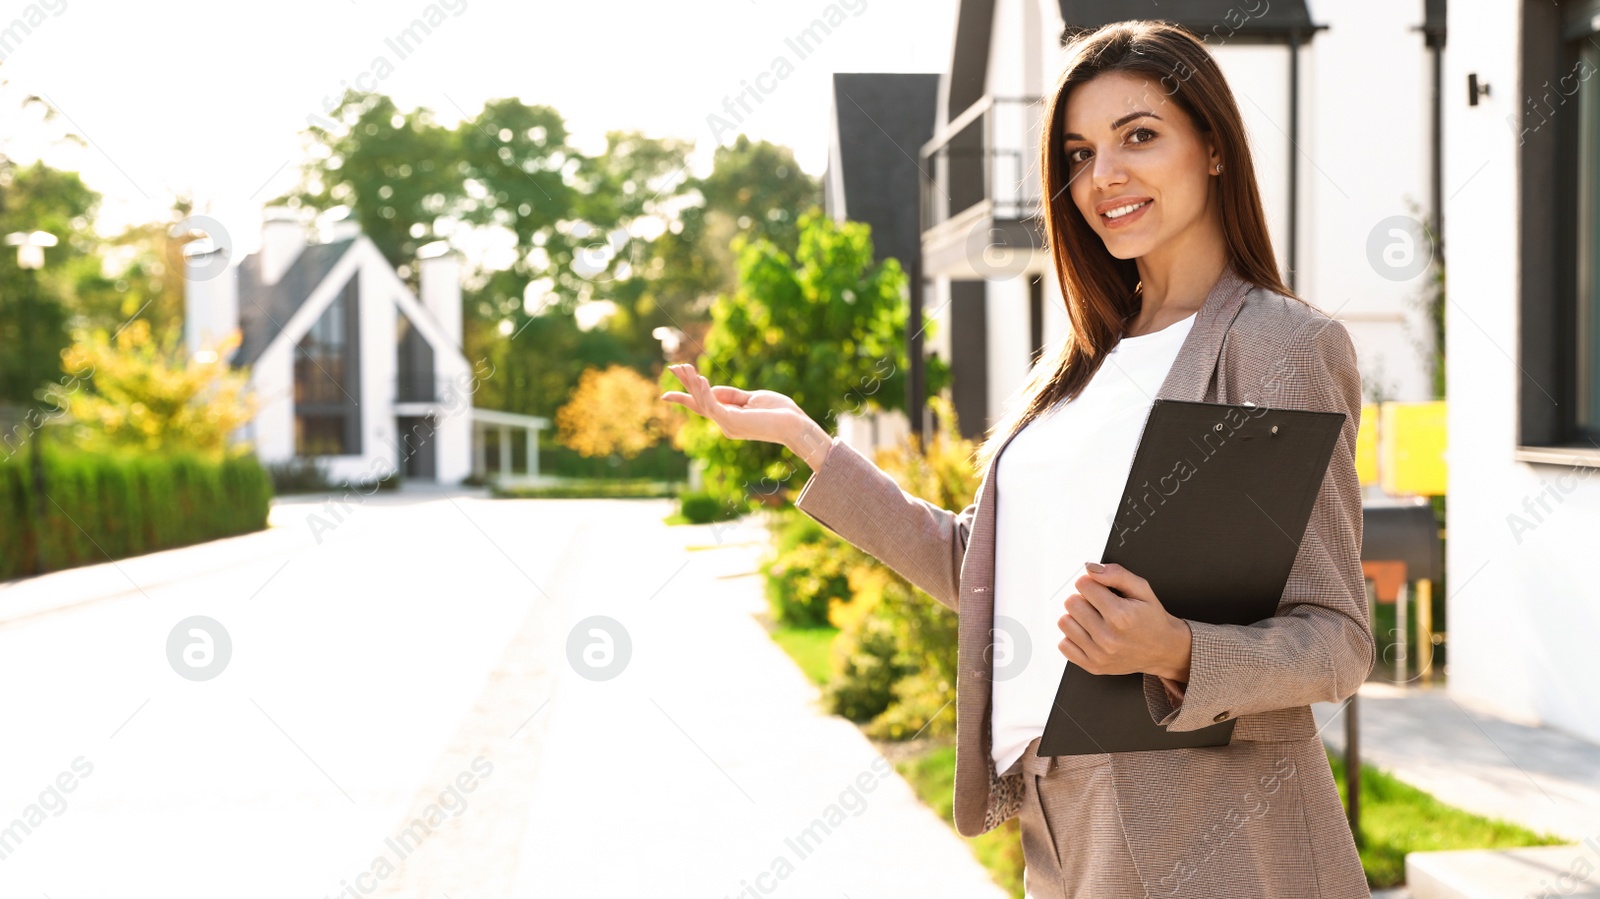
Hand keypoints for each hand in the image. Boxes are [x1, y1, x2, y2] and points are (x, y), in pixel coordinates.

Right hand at [661, 363, 829, 465]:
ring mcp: (727, 425)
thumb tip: (712, 387)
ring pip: (703, 402)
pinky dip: (705, 392)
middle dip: (685, 384)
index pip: (702, 407)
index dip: (686, 397)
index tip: (666, 393)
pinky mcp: (733, 421)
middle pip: (698, 402)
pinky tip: (701, 378)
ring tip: (683, 367)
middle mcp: (725, 424)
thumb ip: (733, 394)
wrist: (795, 424)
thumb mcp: (753, 398)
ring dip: (692, 384)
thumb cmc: (780, 412)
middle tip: (672, 367)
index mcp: (729, 418)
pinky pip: (713, 405)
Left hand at [1058, 561, 1192, 680]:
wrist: (1164, 650)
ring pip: (1064, 622)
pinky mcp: (1092, 666)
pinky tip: (1090, 635)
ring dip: (1076, 618)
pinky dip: (1073, 637)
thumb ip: (1117, 574)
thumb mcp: (1142, 589)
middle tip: (1099, 606)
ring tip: (1094, 620)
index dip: (1092, 583)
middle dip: (1083, 599)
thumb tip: (1090, 568)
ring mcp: (1099, 654)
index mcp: (1120, 615)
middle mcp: (1108, 637)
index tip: (1102, 590)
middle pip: (1071, 603)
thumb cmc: (1151, 618)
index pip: (1082, 585)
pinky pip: (1064, 645)